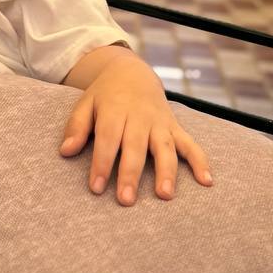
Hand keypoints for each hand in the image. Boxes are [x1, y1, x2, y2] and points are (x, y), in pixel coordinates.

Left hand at [60, 54, 212, 204]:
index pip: (108, 138)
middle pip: (135, 146)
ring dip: (166, 171)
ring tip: (164, 195)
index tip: (96, 188)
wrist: (132, 72)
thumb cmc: (105, 96)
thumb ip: (76, 126)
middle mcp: (139, 117)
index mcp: (115, 110)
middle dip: (131, 173)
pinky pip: (191, 144)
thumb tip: (65, 151)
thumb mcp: (86, 103)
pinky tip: (207, 181)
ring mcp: (160, 123)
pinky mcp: (175, 127)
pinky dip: (200, 161)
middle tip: (126, 200)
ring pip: (165, 147)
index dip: (101, 163)